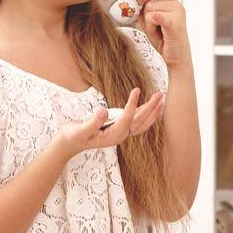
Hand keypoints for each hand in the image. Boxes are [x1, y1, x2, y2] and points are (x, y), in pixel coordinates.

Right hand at [51, 87, 165, 159]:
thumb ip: (92, 122)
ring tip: (161, 97)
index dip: (132, 105)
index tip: (136, 90)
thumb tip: (103, 111)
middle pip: (140, 122)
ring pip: (141, 122)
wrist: (71, 143)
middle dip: (151, 108)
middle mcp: (120, 135)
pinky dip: (144, 112)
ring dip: (151, 110)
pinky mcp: (119, 128)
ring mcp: (121, 132)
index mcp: (112, 136)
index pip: (127, 119)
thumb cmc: (74, 136)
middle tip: (160, 94)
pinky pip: (136, 121)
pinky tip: (150, 104)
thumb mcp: (80, 130)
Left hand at [137, 0, 189, 68]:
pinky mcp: (175, 24)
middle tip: (156, 30)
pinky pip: (156, 17)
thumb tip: (130, 3)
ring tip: (160, 34)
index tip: (139, 4)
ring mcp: (178, 14)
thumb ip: (142, 12)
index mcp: (173, 2)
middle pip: (149, 3)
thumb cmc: (164, 41)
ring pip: (149, 12)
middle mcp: (177, 5)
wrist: (176, 59)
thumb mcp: (150, 23)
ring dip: (149, 26)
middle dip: (146, 17)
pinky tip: (160, 32)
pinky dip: (152, 24)